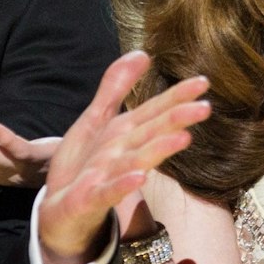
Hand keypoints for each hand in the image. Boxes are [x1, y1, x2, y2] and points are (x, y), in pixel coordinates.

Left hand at [37, 51, 210, 263]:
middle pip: (152, 133)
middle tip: (205, 108)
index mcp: (125, 132)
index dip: (177, 96)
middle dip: (177, 121)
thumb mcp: (96, 119)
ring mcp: (109, 177)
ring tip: (182, 139)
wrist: (58, 211)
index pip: (155, 111)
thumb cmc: (83, 165)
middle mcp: (123, 153)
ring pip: (137, 160)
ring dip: (159, 150)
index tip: (203, 82)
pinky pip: (108, 191)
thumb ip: (117, 87)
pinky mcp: (91, 198)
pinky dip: (123, 185)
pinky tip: (140, 177)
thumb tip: (143, 53)